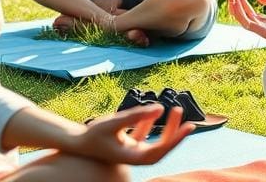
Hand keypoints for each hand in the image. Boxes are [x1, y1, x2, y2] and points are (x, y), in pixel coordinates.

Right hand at [75, 104, 191, 164]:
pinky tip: (154, 112)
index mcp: (134, 158)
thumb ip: (137, 115)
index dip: (176, 139)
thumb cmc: (93, 134)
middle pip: (161, 148)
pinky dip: (150, 125)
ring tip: (176, 111)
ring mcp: (132, 152)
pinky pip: (143, 136)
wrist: (76, 142)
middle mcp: (135, 157)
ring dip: (166, 129)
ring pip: (155, 142)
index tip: (189, 126)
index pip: (161, 150)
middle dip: (175, 133)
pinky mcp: (127, 145)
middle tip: (184, 116)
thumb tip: (160, 108)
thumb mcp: (114, 122)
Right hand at [226, 0, 265, 47]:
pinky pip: (247, 23)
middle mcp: (262, 27)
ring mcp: (262, 30)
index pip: (249, 11)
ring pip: (242, 18)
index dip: (241, 0)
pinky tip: (236, 3)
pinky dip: (240, 14)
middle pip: (243, 13)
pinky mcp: (264, 33)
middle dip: (235, 1)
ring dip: (234, 6)